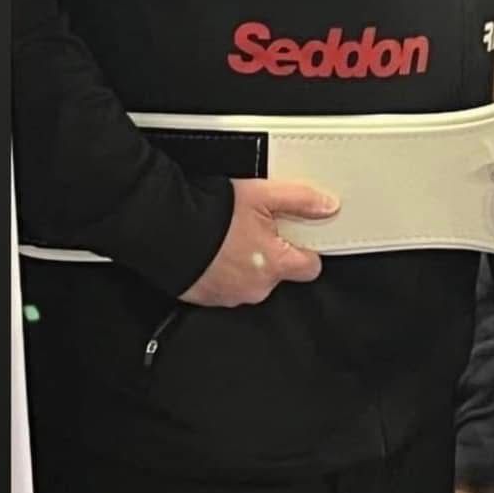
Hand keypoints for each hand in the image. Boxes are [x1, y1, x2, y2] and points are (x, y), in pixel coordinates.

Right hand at [179, 178, 339, 306]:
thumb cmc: (213, 214)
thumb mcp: (264, 195)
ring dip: (246, 262)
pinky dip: (222, 270)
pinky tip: (213, 250)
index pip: (310, 267)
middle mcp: (256, 287)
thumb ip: (301, 200)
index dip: (307, 249)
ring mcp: (229, 295)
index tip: (299, 237)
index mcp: (276, 265)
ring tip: (231, 236)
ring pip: (251, 279)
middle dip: (271, 253)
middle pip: (278, 272)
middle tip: (257, 228)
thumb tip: (328, 206)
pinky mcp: (205, 297)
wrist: (165, 228)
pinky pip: (224, 285)